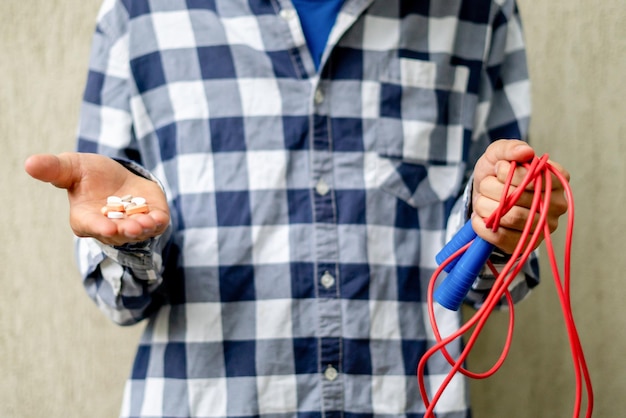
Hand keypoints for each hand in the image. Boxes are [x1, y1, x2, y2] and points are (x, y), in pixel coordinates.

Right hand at [24, 153, 169, 245]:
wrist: (118, 176)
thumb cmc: (90, 175)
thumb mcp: (72, 167)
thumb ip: (54, 169)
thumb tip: (29, 164)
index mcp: (86, 219)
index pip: (91, 226)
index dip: (99, 228)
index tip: (107, 228)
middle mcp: (109, 227)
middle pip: (118, 233)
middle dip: (125, 231)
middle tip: (132, 227)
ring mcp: (132, 225)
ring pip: (138, 232)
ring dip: (143, 228)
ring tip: (146, 223)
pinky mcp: (152, 218)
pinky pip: (156, 225)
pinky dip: (157, 223)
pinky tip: (158, 218)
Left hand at [471, 140, 569, 253]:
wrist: (484, 197)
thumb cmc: (495, 175)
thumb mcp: (497, 155)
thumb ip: (509, 148)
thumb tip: (525, 152)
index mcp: (556, 179)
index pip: (532, 177)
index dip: (507, 173)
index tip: (498, 169)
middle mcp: (556, 205)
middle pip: (517, 198)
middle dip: (491, 188)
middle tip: (486, 185)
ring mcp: (543, 227)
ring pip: (509, 217)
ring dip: (485, 206)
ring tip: (482, 200)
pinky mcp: (526, 244)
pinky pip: (501, 237)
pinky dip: (482, 225)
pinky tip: (479, 218)